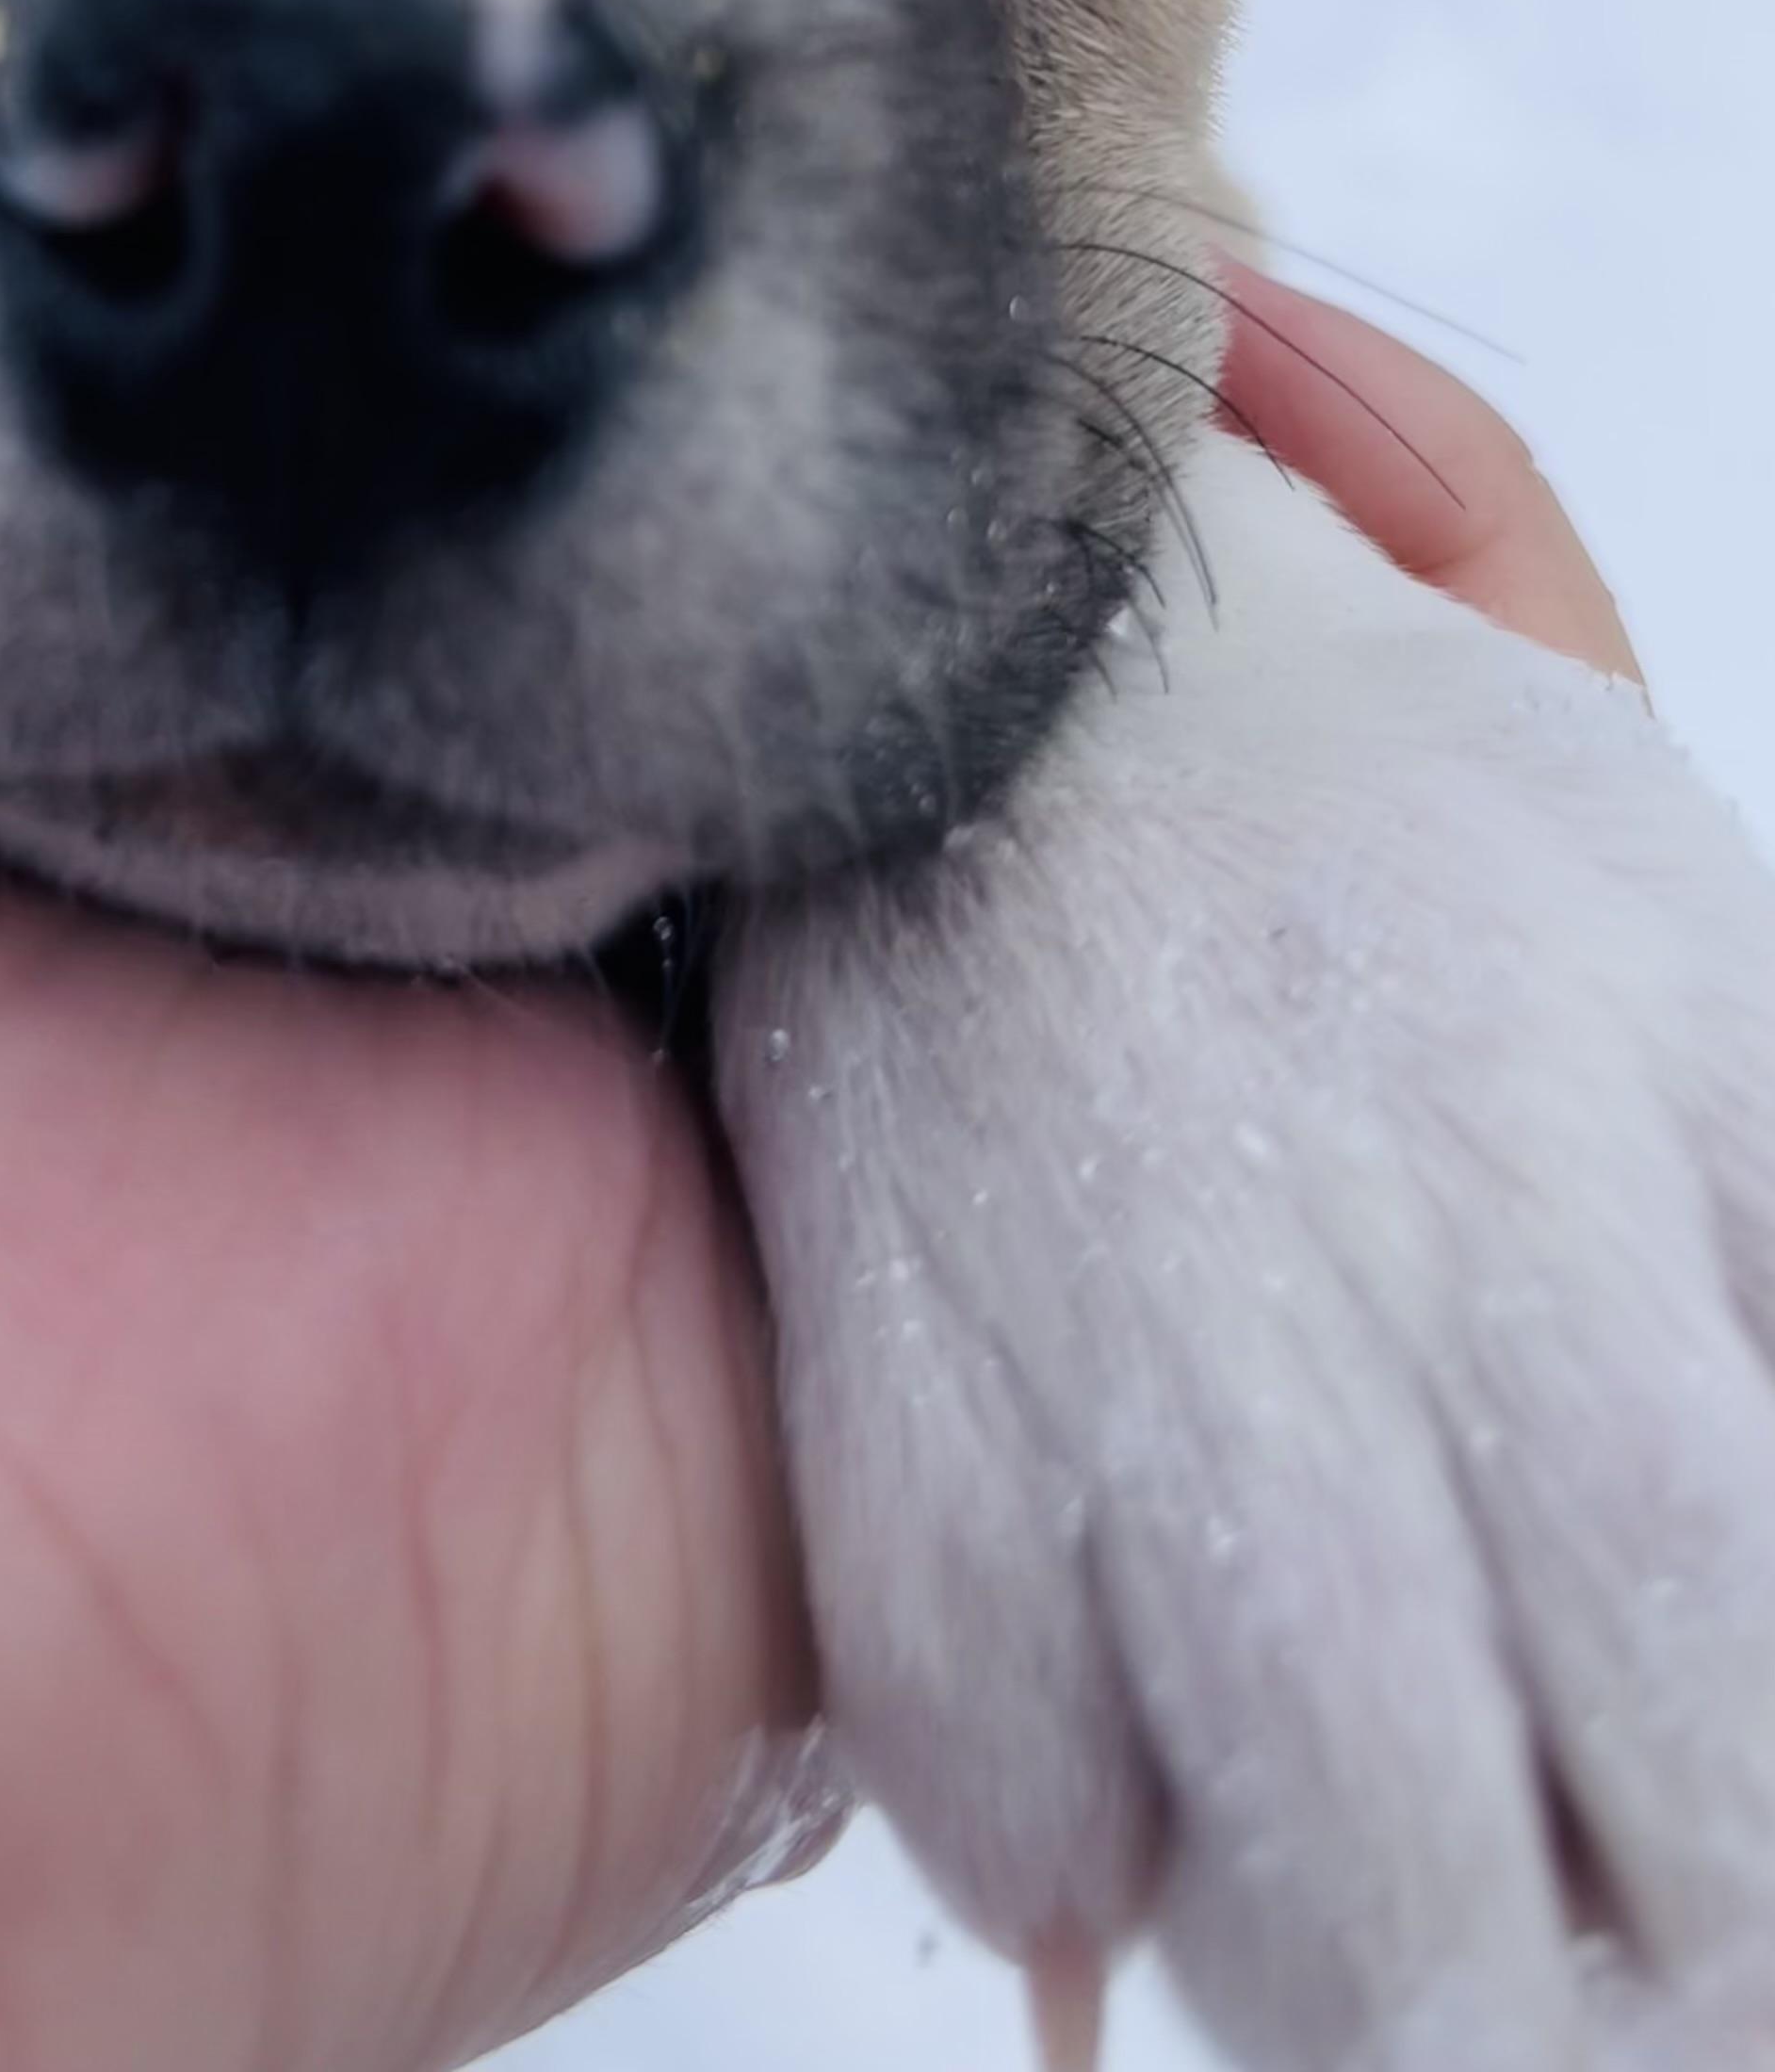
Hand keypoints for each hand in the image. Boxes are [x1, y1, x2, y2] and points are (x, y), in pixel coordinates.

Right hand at [721, 265, 1774, 2069]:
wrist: (1025, 637)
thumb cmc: (1410, 835)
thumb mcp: (1710, 987)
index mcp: (1576, 1221)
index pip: (1730, 1698)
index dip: (1739, 1903)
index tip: (1733, 1952)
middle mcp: (1321, 1316)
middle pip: (1449, 1876)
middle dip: (1555, 2014)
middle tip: (1572, 1972)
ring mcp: (1074, 1362)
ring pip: (1226, 1890)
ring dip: (1329, 1959)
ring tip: (1376, 1865)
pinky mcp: (881, 1387)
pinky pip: (985, 1779)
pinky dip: (1076, 1838)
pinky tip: (1144, 1720)